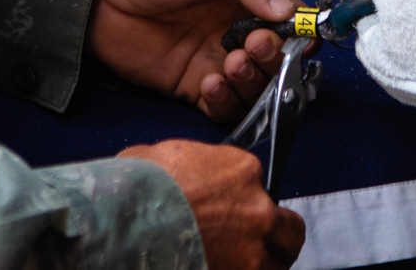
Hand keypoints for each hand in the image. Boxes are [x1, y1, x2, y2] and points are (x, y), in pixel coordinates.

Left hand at [90, 0, 295, 119]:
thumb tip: (289, 8)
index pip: (288, 19)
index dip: (297, 31)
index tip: (294, 36)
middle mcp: (236, 31)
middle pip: (276, 58)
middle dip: (273, 58)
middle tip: (254, 46)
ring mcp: (215, 61)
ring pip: (255, 86)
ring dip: (252, 82)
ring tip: (231, 65)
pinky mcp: (192, 86)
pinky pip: (223, 106)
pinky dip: (226, 100)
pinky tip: (210, 83)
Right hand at [118, 139, 304, 268]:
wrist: (126, 220)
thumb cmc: (140, 185)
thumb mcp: (166, 156)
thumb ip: (191, 166)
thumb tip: (182, 174)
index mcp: (243, 171)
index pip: (259, 185)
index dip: (243, 199)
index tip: (229, 210)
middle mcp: (257, 209)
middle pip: (288, 228)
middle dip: (276, 235)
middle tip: (257, 242)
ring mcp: (253, 249)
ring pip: (281, 260)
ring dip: (266, 261)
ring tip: (247, 263)